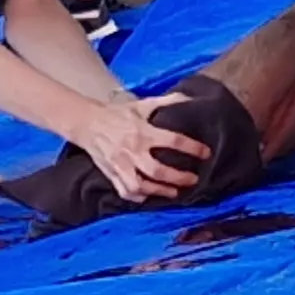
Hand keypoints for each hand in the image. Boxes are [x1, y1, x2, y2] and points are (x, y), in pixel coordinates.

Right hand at [76, 94, 209, 202]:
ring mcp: (121, 165)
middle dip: (179, 178)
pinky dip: (138, 197)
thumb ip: (167, 101)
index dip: (192, 148)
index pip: (173, 141)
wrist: (87, 122)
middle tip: (193, 180)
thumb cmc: (117, 114)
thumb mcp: (142, 105)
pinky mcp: (111, 174)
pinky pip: (125, 191)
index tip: (206, 153)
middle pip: (158, 171)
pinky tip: (149, 195)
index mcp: (143, 132)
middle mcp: (133, 150)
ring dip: (160, 192)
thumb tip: (189, 98)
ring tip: (174, 192)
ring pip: (141, 186)